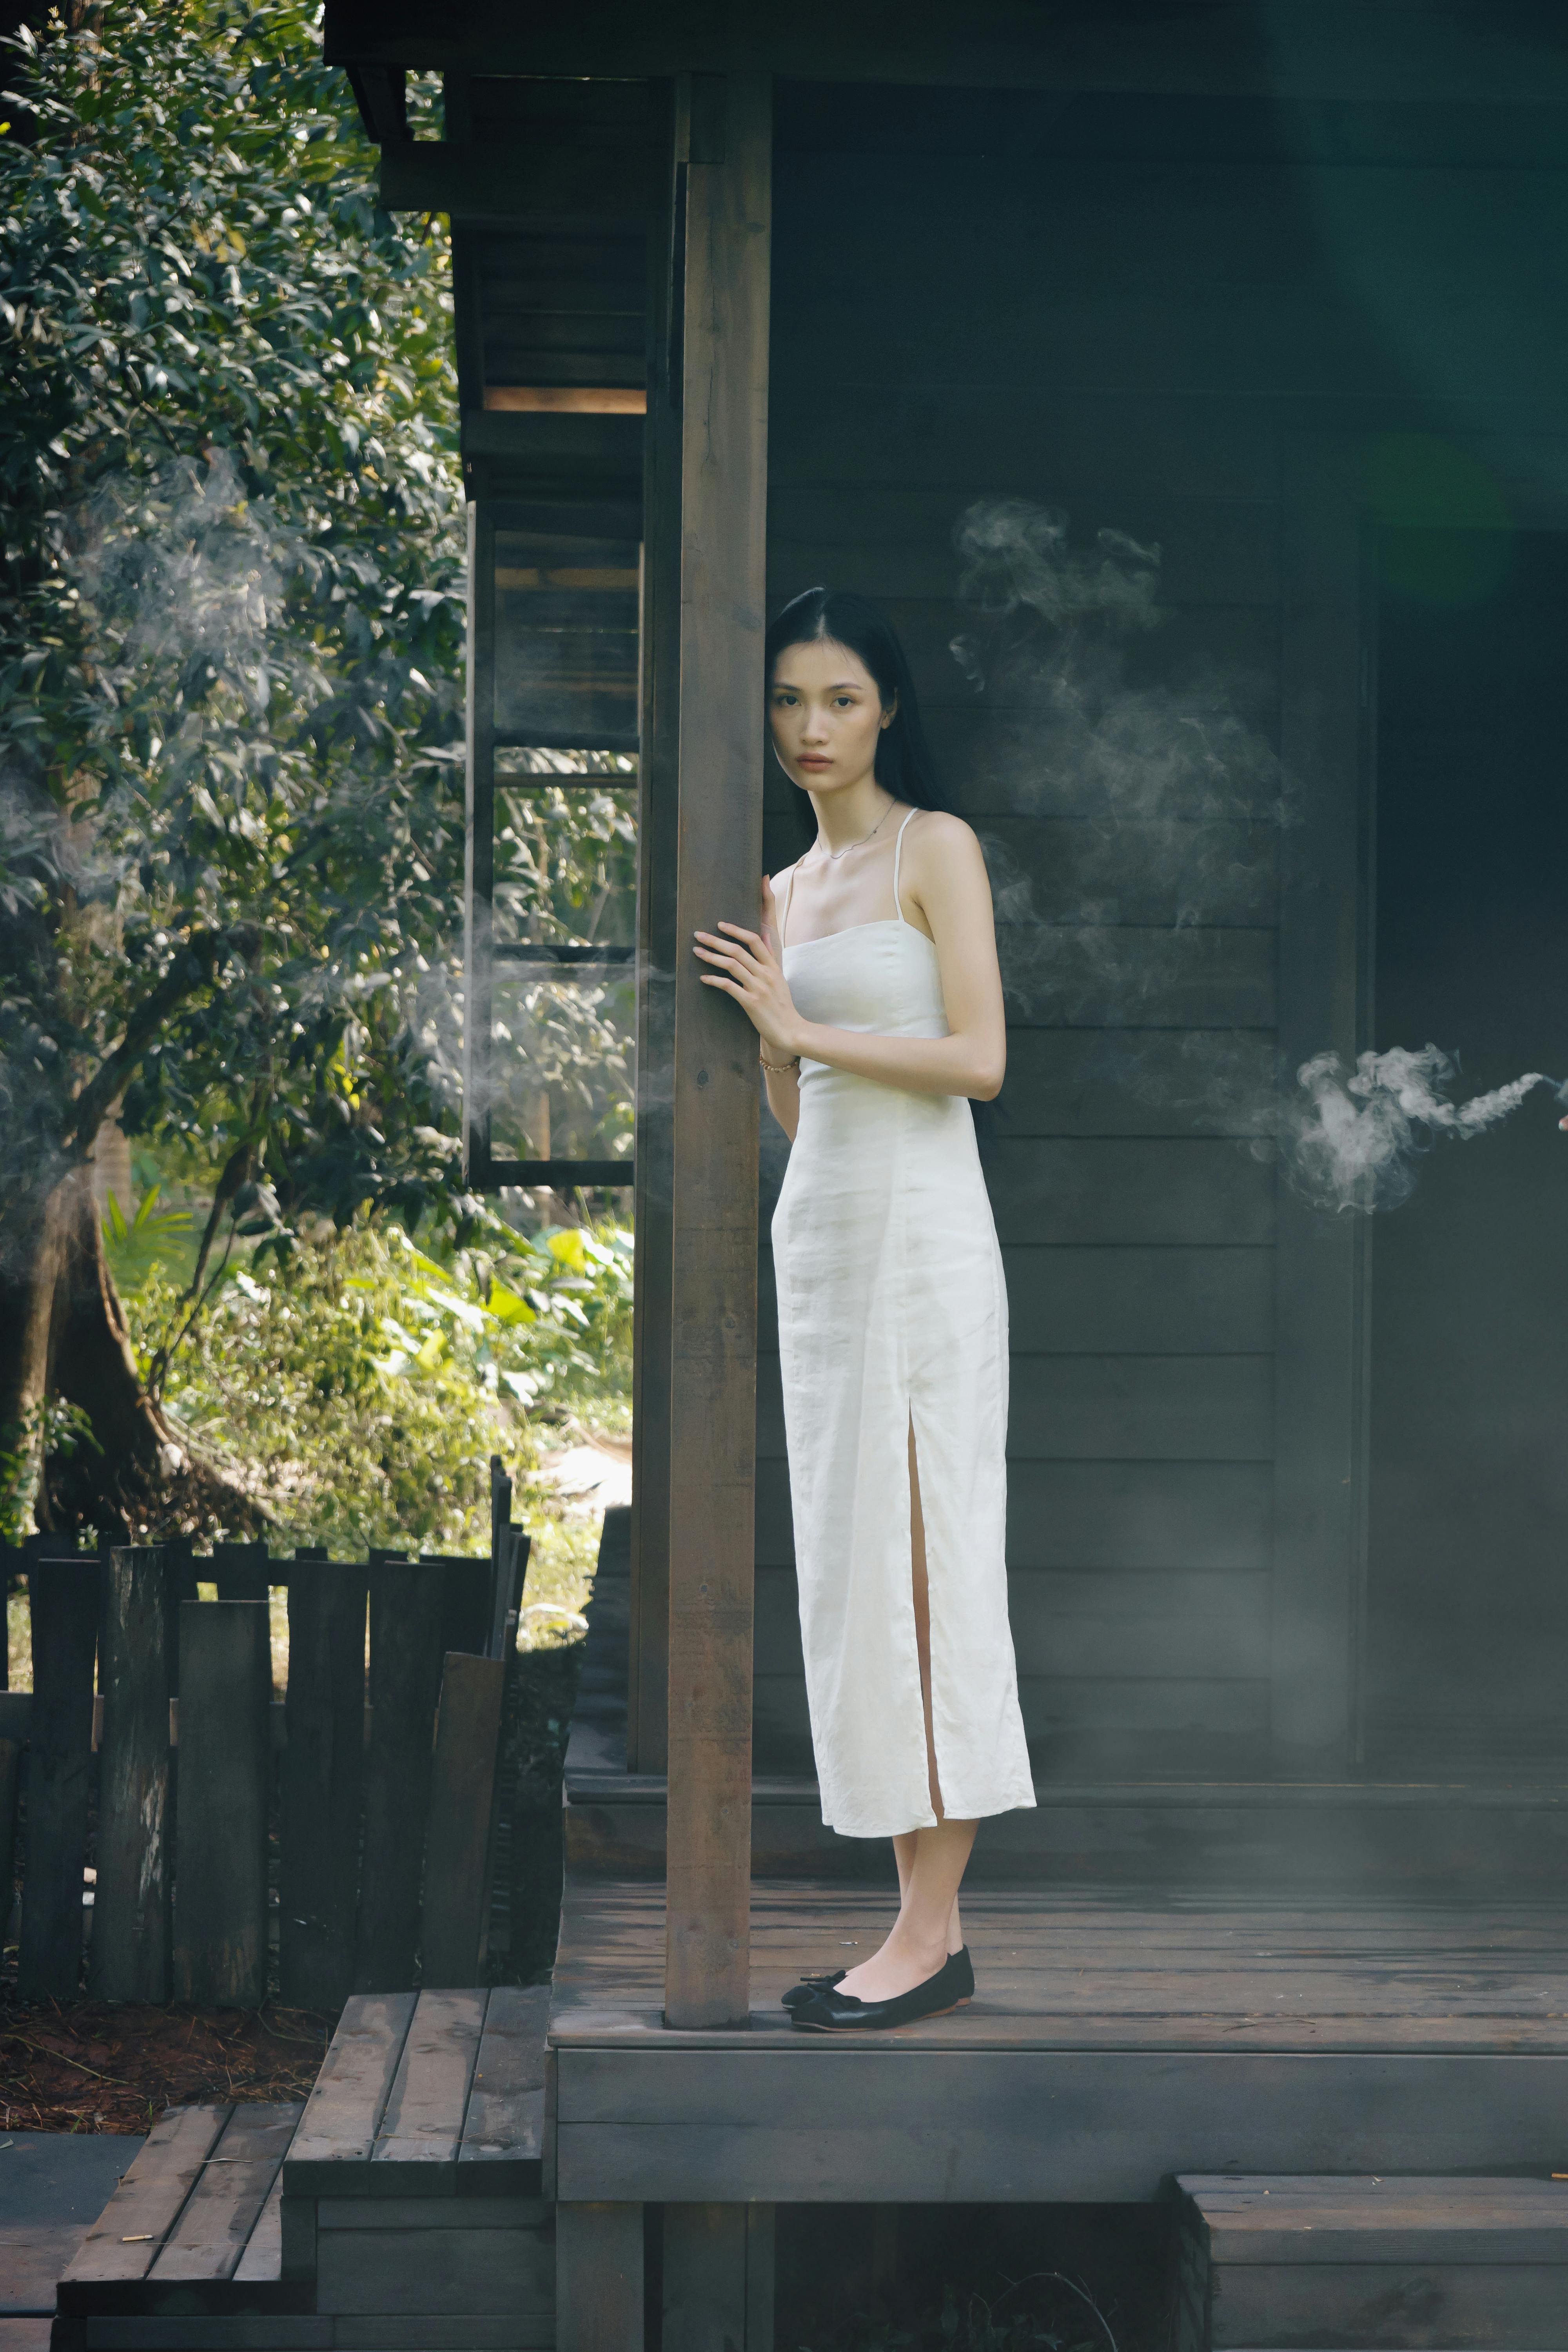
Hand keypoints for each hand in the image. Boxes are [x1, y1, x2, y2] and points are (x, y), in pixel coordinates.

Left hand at [694, 884, 802, 1058]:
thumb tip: (765, 934)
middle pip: (738, 950)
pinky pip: (728, 986)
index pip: (754, 940)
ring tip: (697, 952)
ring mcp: (758, 988)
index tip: (720, 924)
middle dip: (716, 940)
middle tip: (699, 935)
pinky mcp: (750, 1002)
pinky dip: (714, 980)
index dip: (736, 930)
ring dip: (711, 956)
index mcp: (773, 967)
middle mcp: (765, 974)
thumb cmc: (782, 1006)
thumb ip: (771, 956)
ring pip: (731, 965)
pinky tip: (704, 978)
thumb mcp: (780, 978)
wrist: (790, 1030)